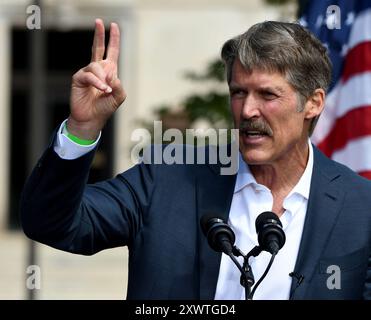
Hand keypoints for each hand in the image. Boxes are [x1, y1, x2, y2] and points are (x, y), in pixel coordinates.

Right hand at [68, 19, 125, 139]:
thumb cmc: (105, 107)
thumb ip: (119, 85)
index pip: (112, 52)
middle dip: (100, 35)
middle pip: (98, 48)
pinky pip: (89, 76)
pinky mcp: (79, 78)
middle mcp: (98, 69)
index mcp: (109, 71)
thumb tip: (110, 74)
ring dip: (103, 79)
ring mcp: (87, 73)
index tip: (114, 26)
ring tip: (106, 90)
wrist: (92, 118)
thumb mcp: (119, 97)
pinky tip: (102, 89)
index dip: (114, 39)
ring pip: (96, 67)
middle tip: (99, 22)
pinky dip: (97, 82)